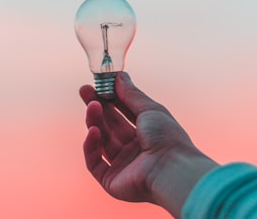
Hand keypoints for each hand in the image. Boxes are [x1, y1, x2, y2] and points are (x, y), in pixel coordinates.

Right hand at [80, 72, 217, 217]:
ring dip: (94, 122)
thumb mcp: (150, 109)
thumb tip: (119, 76)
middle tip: (84, 90)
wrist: (172, 169)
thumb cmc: (167, 137)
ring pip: (101, 141)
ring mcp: (122, 165)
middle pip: (109, 125)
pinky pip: (94, 162)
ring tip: (92, 106)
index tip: (98, 84)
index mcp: (146, 133)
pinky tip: (93, 131)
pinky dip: (91, 146)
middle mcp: (133, 149)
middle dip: (96, 107)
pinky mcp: (111, 180)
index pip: (122, 113)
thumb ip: (131, 94)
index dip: (109, 98)